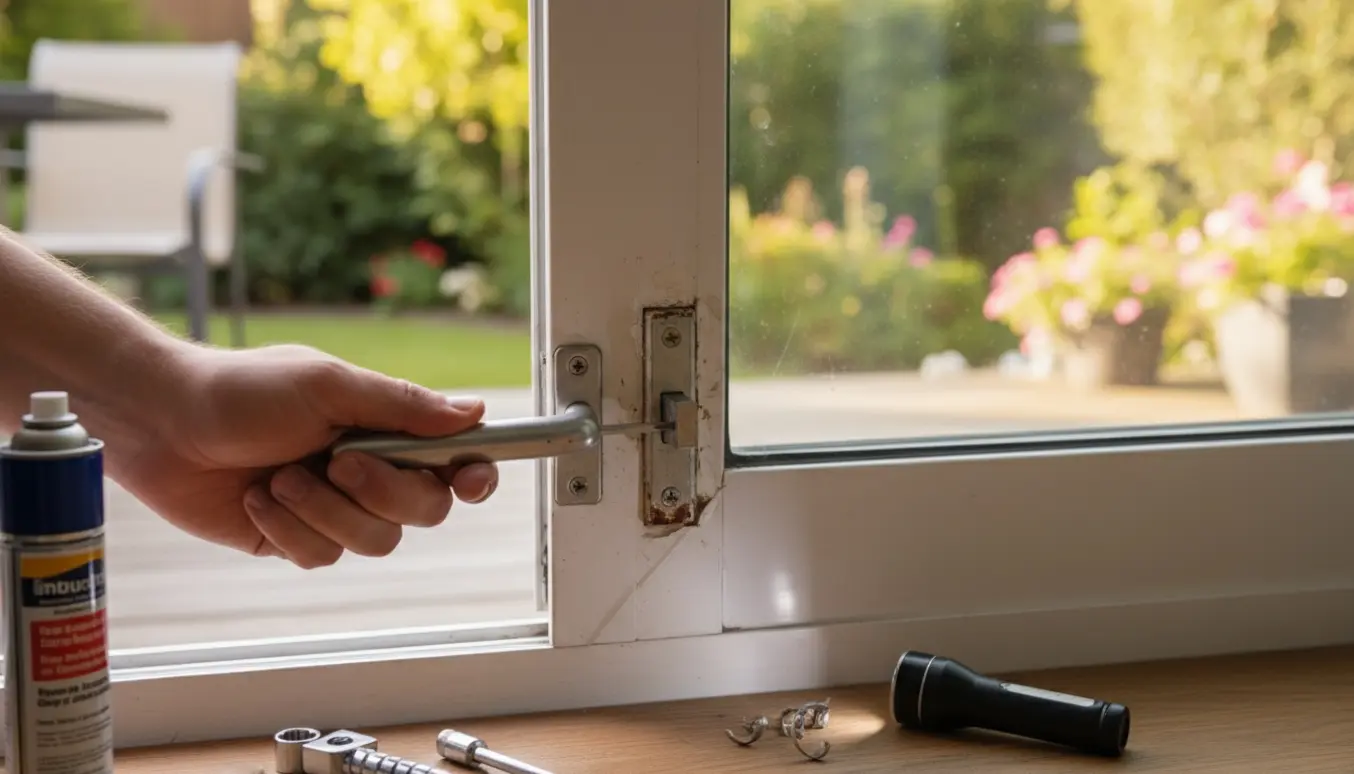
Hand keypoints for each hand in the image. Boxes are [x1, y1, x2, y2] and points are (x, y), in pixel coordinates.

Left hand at [114, 344, 498, 567]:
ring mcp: (333, 509)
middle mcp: (369, 470)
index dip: (474, 475)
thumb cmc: (242, 390)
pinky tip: (256, 498)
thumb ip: (402, 406)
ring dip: (324, 510)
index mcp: (386, 427)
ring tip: (279, 476)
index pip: (455, 460)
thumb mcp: (327, 384)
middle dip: (383, 491)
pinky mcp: (294, 539)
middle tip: (338, 462)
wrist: (160, 424)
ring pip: (375, 541)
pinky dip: (287, 528)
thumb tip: (474, 413)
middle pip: (425, 510)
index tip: (470, 480)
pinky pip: (321, 556)